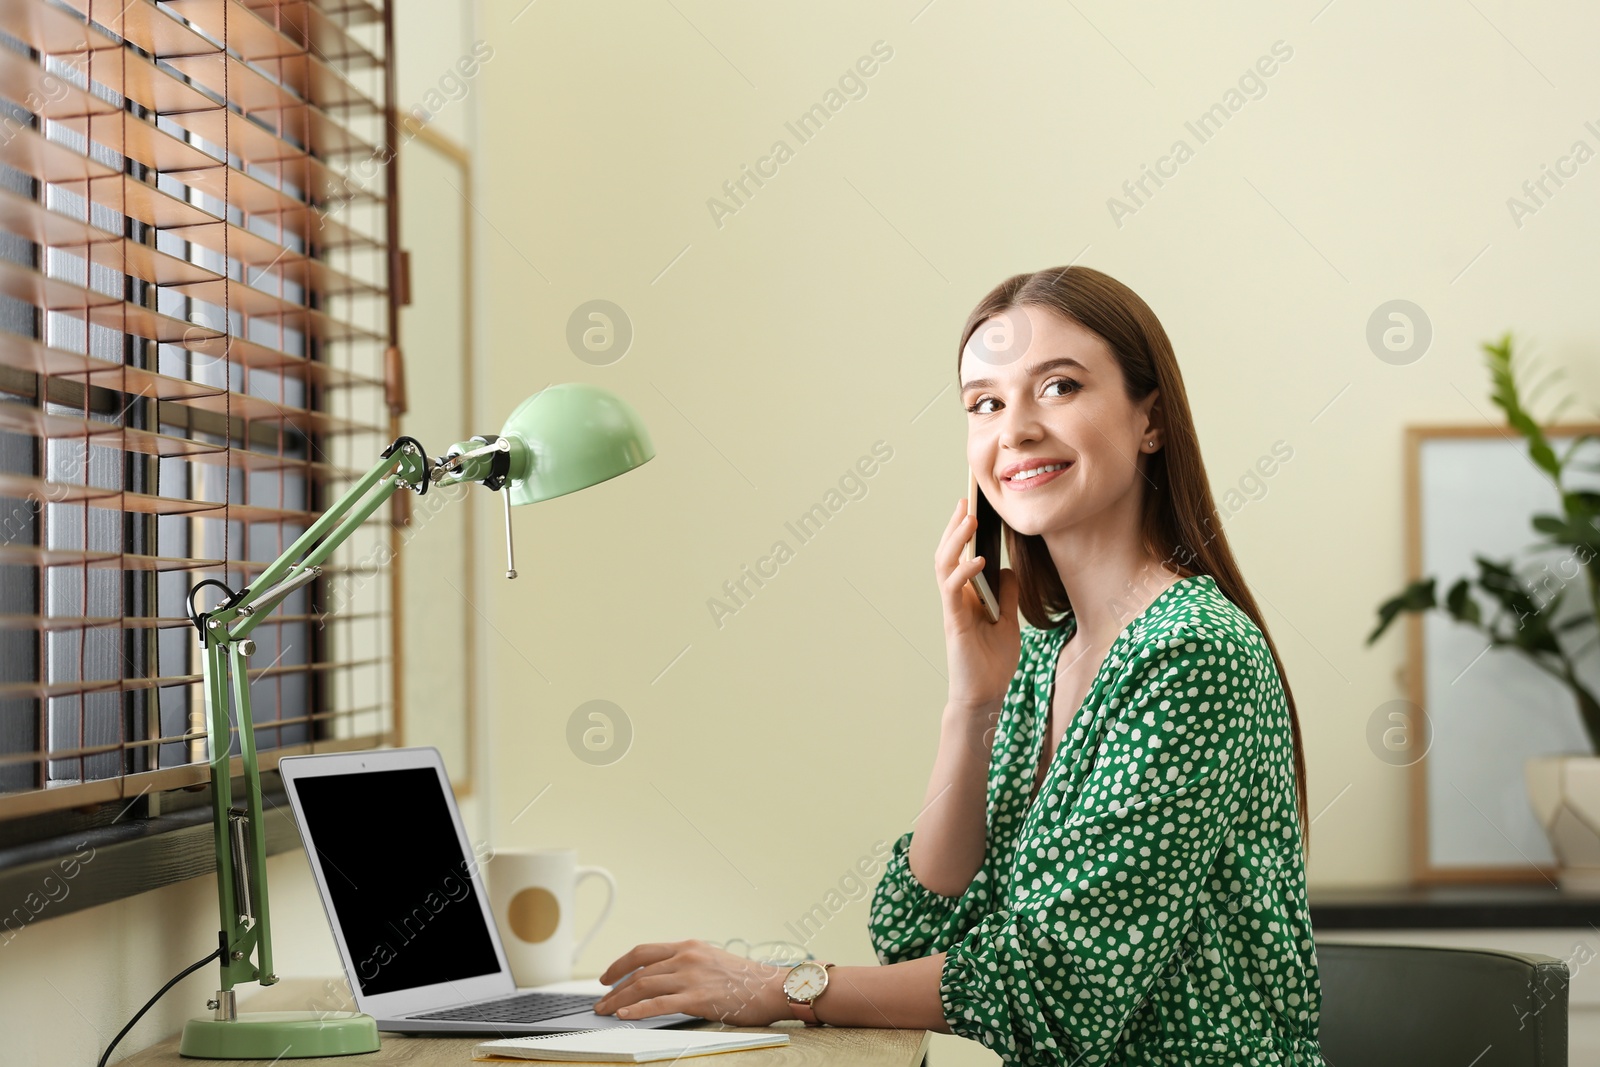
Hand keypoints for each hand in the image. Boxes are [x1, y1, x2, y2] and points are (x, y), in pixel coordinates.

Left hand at [593, 939, 791, 1024]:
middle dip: (614, 988)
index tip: (606, 977)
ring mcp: (691, 976)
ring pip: (643, 986)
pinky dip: (638, 1010)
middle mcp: (687, 957)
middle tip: (601, 1001)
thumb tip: (662, 978)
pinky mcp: (697, 997)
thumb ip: (687, 964)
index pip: (644, 952)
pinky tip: (625, 1016)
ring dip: (619, 1000)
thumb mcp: (712, 960)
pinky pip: (659, 1004)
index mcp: (689, 946)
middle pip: (639, 971)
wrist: (772, 987)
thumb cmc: (746, 979)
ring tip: (606, 1011)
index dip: (620, 964)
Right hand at [935, 497, 1020, 711]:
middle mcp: (955, 599)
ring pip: (944, 567)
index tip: (969, 507)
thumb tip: (1006, 569)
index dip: (961, 533)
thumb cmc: (993, 663)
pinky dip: (965, 573)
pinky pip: (953, 591)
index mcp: (966, 597)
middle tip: (966, 502)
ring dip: (956, 542)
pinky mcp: (955, 623)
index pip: (959, 557)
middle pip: (947, 555)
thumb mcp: (1008, 622)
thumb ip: (1005, 596)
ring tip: (969, 520)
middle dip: (955, 528)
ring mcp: (953, 610)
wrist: (986, 696)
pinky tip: (979, 560)